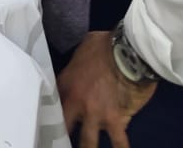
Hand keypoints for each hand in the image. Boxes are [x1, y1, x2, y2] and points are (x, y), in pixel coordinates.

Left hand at [58, 31, 156, 147]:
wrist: (130, 52)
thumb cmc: (107, 44)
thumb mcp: (85, 45)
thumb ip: (79, 60)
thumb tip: (80, 64)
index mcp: (68, 82)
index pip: (54, 101)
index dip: (53, 111)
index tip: (52, 119)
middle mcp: (77, 102)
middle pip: (64, 126)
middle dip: (61, 136)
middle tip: (59, 141)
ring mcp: (96, 114)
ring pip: (87, 142)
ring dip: (87, 147)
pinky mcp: (116, 121)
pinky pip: (118, 142)